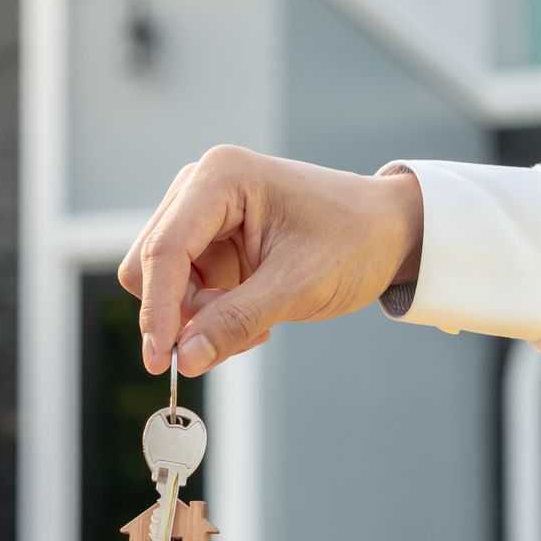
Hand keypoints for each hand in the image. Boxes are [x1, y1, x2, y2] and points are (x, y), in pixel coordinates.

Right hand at [118, 146, 424, 376]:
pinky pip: (185, 291)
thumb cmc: (354, 242)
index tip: (160, 361)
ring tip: (257, 326)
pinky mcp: (210, 241)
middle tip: (230, 340)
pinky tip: (254, 316)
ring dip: (200, 317)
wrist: (390, 231)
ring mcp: (202, 214)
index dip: (157, 310)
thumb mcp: (298, 287)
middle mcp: (200, 188)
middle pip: (150, 265)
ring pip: (163, 283)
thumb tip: (183, 359)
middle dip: (182, 312)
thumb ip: (235, 323)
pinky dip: (211, 315)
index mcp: (220, 178)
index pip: (164, 250)